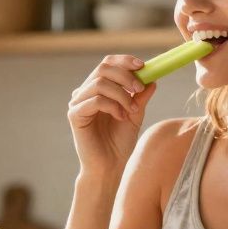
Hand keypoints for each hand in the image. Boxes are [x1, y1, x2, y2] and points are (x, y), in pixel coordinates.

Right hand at [67, 55, 157, 174]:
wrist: (110, 167)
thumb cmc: (120, 143)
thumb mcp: (135, 115)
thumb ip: (140, 97)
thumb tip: (152, 78)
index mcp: (98, 89)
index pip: (108, 64)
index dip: (124, 61)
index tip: (143, 66)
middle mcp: (85, 93)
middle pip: (102, 68)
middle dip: (125, 75)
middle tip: (139, 89)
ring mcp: (78, 103)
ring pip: (100, 83)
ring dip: (121, 95)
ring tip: (132, 111)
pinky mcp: (74, 115)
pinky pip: (94, 100)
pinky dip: (112, 106)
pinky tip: (121, 117)